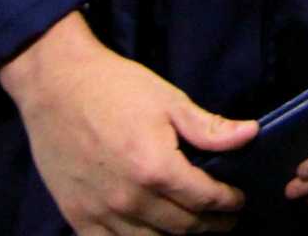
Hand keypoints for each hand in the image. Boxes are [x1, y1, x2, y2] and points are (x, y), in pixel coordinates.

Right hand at [0, 11, 255, 234]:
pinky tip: (152, 234)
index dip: (229, 203)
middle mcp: (129, 199)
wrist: (56, 86)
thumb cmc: (115, 89)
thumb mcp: (169, 101)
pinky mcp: (77, 216)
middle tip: (226, 220)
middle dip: (210, 225)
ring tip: (194, 229)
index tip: (239, 202)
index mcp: (156, 168)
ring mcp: (100, 212)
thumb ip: (209, 128)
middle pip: (182, 226)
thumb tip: (251, 135)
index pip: (205, 199)